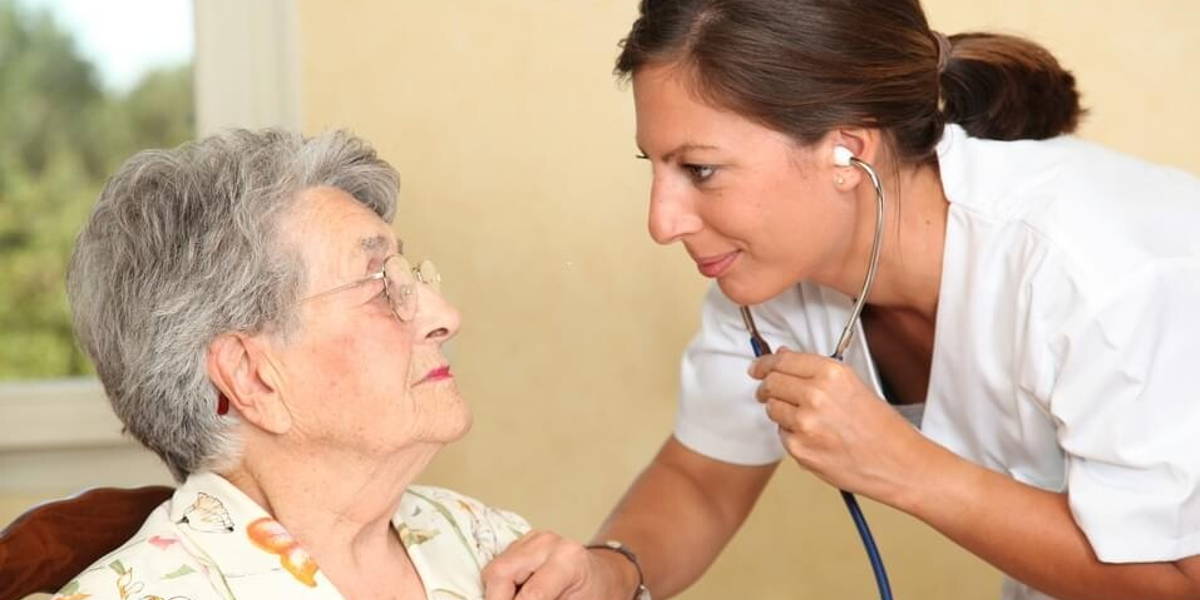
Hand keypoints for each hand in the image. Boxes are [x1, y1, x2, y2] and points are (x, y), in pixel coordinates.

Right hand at [482, 531, 638, 599]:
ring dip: (499, 595)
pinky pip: (499, 567)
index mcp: (568, 560)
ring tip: (519, 599)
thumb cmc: (597, 595)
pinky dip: (502, 587)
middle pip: (500, 574)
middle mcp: (546, 543)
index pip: (530, 595)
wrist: (605, 576)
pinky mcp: (523, 543)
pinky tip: (518, 595)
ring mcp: (532, 539)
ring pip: (494, 571)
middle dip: (497, 599)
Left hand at [749, 348, 928, 503]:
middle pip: (771, 384)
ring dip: (781, 411)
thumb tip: (783, 357)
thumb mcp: (854, 385)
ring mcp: (805, 425)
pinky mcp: (800, 451)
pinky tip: (816, 438)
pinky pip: (783, 436)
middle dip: (767, 386)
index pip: (781, 361)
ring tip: (808, 419)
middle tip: (768, 390)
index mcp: (831, 374)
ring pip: (772, 410)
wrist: (899, 465)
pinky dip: (792, 435)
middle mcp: (815, 396)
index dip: (765, 363)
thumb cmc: (883, 428)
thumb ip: (815, 371)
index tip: (758, 367)